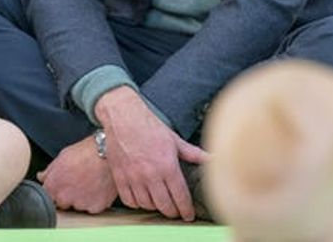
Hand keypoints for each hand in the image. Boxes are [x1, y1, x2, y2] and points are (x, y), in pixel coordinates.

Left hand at [37, 135, 117, 213]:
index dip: (55, 189)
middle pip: (62, 203)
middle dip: (68, 194)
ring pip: (78, 205)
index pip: (48, 196)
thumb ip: (49, 171)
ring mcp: (80, 204)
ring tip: (90, 181)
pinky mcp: (95, 207)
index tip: (61, 185)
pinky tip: (97, 186)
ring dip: (82, 197)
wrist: (108, 153)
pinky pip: (93, 207)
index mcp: (53, 186)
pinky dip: (95, 199)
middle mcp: (64, 198)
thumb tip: (42, 177)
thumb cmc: (86, 152)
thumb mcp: (63, 156)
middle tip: (78, 180)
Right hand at [95, 87, 206, 220]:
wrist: (123, 116)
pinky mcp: (119, 177)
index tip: (188, 215)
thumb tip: (212, 158)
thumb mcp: (174, 139)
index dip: (186, 210)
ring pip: (147, 204)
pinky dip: (137, 203)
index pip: (180, 196)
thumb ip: (193, 153)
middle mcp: (151, 174)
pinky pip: (129, 200)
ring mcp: (133, 177)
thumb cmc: (149, 126)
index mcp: (167, 165)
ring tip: (160, 203)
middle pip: (165, 205)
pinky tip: (142, 198)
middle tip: (176, 211)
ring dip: (155, 207)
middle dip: (173, 212)